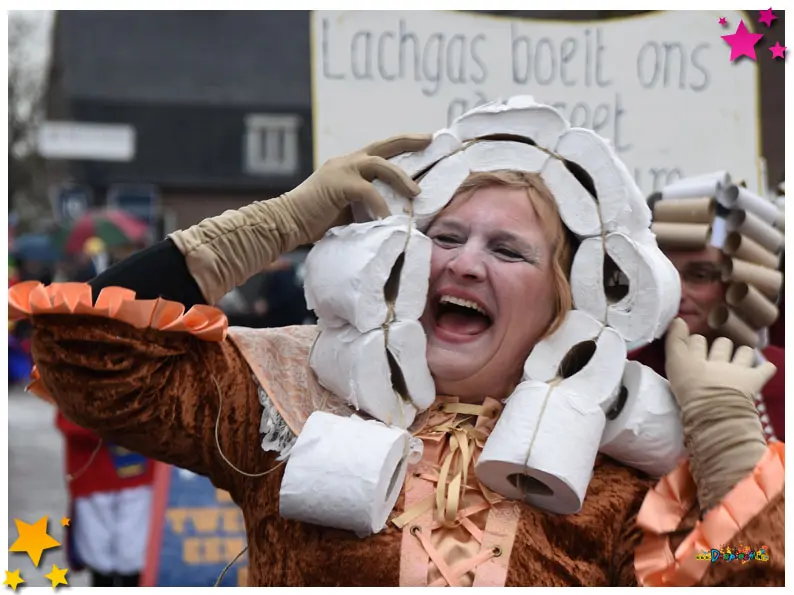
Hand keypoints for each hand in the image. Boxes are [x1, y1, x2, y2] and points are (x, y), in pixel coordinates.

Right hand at [284, 134, 431, 241]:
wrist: (286, 222)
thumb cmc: (315, 220)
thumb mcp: (349, 208)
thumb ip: (368, 203)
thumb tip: (396, 213)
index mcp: (350, 166)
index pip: (381, 151)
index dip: (404, 145)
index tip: (425, 141)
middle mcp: (347, 162)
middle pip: (385, 145)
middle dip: (409, 141)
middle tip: (430, 141)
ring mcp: (342, 170)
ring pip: (380, 164)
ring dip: (400, 178)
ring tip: (416, 194)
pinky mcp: (337, 184)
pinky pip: (367, 191)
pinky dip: (380, 205)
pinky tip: (386, 219)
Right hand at [665, 318, 775, 407]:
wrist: (713, 409)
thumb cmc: (689, 391)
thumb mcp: (673, 365)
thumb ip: (674, 341)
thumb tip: (677, 319)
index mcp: (696, 358)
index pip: (695, 341)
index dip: (694, 341)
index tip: (693, 343)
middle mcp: (717, 360)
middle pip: (721, 344)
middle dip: (720, 346)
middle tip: (717, 355)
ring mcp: (737, 369)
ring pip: (744, 352)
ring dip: (743, 354)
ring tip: (741, 359)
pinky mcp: (753, 379)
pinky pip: (765, 369)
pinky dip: (765, 369)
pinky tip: (764, 369)